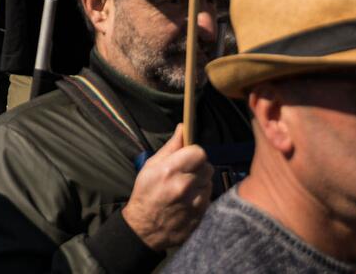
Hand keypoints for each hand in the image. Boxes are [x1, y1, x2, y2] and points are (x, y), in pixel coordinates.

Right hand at [120, 123, 212, 250]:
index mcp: (170, 171)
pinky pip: (209, 197)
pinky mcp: (202, 215)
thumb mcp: (150, 166)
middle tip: (186, 173)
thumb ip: (170, 147)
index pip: (199, 152)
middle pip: (207, 166)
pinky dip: (202, 196)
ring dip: (201, 182)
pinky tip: (189, 200)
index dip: (193, 153)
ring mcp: (195, 203)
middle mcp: (185, 186)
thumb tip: (183, 128)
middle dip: (199, 167)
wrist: (145, 228)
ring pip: (210, 182)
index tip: (187, 157)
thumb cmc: (145, 193)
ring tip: (186, 188)